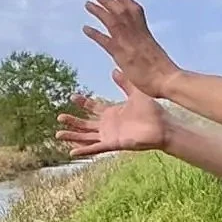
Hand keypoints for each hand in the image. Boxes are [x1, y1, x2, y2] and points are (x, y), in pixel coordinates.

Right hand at [56, 73, 171, 157]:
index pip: (93, 108)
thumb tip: (114, 70)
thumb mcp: (135, 93)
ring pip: (86, 137)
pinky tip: (71, 152)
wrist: (163, 126)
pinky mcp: (113, 144)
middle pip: (85, 124)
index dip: (82, 103)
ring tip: (58, 134)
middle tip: (59, 116)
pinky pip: (95, 148)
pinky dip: (84, 150)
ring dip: (72, 136)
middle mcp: (108, 125)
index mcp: (112, 113)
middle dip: (72, 121)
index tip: (72, 96)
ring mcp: (110, 135)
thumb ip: (124, 83)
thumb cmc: (152, 111)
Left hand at [82, 0, 178, 96]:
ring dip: (100, 11)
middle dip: (108, 1)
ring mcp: (130, 44)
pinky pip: (106, 41)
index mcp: (146, 36)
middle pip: (122, 12)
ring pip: (113, 22)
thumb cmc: (166, 76)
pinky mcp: (123, 55)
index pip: (136, 12)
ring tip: (88, 3)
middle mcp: (137, 36)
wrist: (170, 81)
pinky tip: (85, 28)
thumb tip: (120, 69)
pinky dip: (95, 34)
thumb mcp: (154, 61)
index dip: (126, 1)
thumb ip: (141, 60)